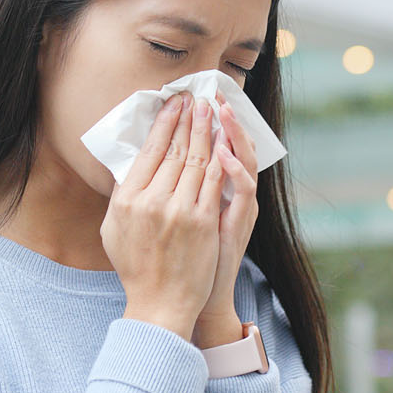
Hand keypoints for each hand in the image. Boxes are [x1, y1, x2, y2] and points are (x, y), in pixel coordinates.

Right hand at [102, 90, 226, 341]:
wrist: (160, 303)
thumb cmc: (136, 268)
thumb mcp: (114, 230)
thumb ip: (121, 197)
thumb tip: (130, 166)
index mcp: (126, 200)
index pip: (149, 151)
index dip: (164, 124)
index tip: (174, 105)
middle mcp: (151, 201)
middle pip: (175, 150)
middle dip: (188, 119)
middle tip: (197, 98)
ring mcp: (179, 211)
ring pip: (197, 159)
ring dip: (206, 130)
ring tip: (212, 110)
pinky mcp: (203, 221)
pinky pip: (215, 181)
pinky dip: (221, 157)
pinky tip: (226, 140)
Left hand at [191, 90, 259, 348]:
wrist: (199, 298)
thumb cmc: (186, 260)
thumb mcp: (179, 217)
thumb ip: (169, 189)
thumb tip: (147, 162)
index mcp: (215, 190)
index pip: (213, 146)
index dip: (205, 122)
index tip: (192, 98)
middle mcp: (233, 195)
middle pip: (232, 146)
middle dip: (220, 119)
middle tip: (212, 93)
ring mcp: (241, 208)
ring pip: (244, 161)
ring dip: (234, 135)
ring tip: (222, 112)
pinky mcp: (242, 223)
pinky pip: (244, 190)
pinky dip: (235, 170)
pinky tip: (223, 154)